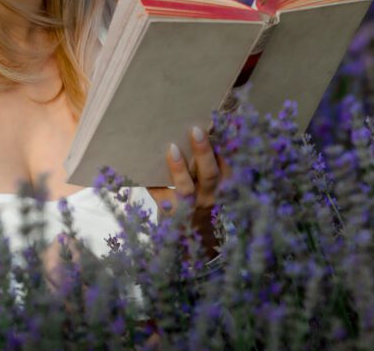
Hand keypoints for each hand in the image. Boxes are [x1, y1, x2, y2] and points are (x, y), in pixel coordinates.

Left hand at [147, 126, 229, 258]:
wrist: (191, 242)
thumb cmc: (203, 202)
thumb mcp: (217, 189)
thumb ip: (216, 167)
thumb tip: (208, 131)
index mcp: (223, 189)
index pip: (229, 168)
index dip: (226, 150)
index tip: (220, 130)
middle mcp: (208, 198)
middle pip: (209, 174)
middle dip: (203, 152)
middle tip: (196, 130)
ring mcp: (189, 208)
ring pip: (186, 188)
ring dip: (179, 169)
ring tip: (172, 149)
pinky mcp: (170, 213)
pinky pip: (161, 196)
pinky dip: (153, 182)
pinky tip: (144, 168)